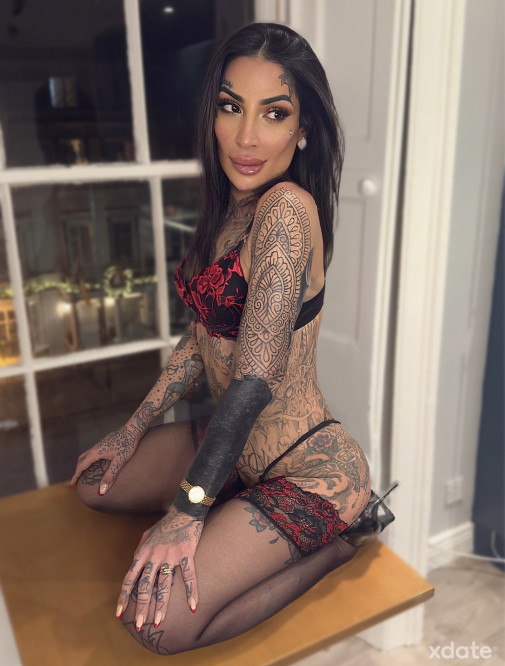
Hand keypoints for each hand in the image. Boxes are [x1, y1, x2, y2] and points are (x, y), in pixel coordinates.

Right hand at [67, 424, 138, 494]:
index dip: (75, 476)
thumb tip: (101, 491)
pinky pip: (93, 452)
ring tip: (85, 473)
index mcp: (96, 452)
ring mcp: (100, 444)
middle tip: (76, 480)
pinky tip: (97, 463)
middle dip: (77, 470)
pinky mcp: (105, 443)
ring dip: (83, 464)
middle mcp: (95, 448)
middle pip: (81, 460)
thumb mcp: (119, 462)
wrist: (133, 429)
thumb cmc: (127, 445)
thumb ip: (110, 476)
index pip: (81, 466)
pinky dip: (89, 459)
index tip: (71, 484)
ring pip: (87, 455)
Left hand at [117, 506, 203, 628]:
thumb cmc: (165, 524)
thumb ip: (140, 551)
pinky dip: (192, 592)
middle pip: (145, 586)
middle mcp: (154, 556)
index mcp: (142, 553)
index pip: (130, 579)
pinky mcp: (186, 554)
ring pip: (164, 585)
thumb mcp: (146, 536)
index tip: (119, 614)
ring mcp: (170, 556)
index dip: (124, 597)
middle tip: (139, 625)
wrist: (183, 510)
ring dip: (162, 605)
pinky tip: (193, 607)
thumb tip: (134, 565)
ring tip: (160, 622)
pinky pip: (189, 576)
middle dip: (141, 607)